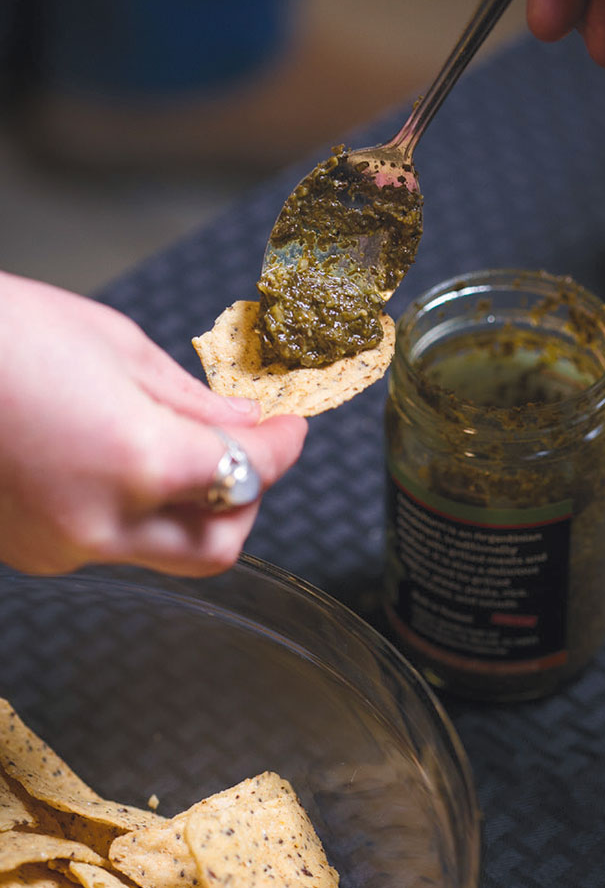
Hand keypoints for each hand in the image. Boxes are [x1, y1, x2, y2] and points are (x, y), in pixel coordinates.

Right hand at [0, 273, 306, 576]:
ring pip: (164, 553)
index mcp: (137, 463)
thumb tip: (245, 423)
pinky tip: (116, 464)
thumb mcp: (118, 348)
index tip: (291, 428)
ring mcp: (61, 549)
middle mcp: (103, 525)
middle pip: (217, 547)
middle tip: (250, 450)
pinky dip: (135, 513)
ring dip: (191, 509)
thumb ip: (194, 402)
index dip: (284, 449)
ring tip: (177, 448)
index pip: (248, 475)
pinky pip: (110, 546)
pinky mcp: (31, 554)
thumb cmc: (2, 333)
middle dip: (248, 501)